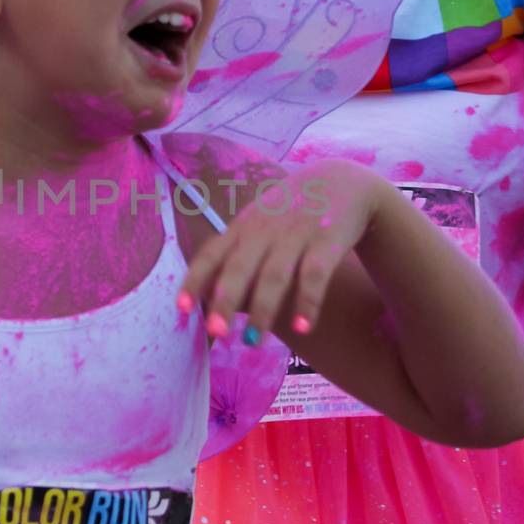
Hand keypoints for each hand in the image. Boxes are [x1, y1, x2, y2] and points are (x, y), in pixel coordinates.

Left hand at [178, 161, 382, 340]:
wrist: (342, 182)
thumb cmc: (288, 214)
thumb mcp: (257, 225)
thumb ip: (234, 254)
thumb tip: (204, 297)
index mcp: (241, 228)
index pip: (211, 254)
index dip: (195, 280)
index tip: (181, 308)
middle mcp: (264, 230)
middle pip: (240, 267)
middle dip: (226, 300)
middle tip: (216, 332)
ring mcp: (295, 234)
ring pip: (274, 275)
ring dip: (263, 310)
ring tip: (251, 342)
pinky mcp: (327, 241)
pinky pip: (314, 275)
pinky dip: (308, 302)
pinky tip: (303, 328)